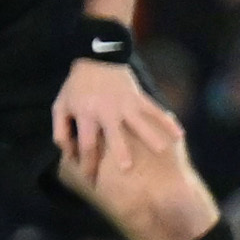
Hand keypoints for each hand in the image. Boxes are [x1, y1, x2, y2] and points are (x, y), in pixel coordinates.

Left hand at [51, 55, 179, 184]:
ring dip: (150, 135)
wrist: (95, 58)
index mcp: (86, 114)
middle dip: (120, 151)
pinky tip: (179, 134)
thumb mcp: (61, 105)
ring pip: (139, 122)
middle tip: (126, 170)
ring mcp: (124, 103)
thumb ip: (61, 129)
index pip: (87, 144)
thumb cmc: (76, 87)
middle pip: (114, 134)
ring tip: (161, 151)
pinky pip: (154, 109)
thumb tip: (66, 152)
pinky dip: (166, 121)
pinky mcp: (137, 97)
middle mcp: (106, 110)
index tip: (91, 181)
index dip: (87, 163)